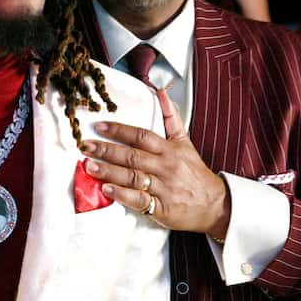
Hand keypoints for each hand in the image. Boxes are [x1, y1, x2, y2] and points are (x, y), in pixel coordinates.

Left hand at [80, 87, 231, 236]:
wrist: (215, 205)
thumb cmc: (195, 173)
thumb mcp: (185, 142)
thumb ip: (171, 118)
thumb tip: (161, 93)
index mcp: (169, 150)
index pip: (142, 136)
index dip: (120, 130)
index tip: (99, 126)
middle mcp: (165, 167)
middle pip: (133, 155)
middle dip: (107, 150)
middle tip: (85, 145)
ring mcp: (163, 187)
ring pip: (133, 177)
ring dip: (109, 171)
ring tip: (89, 166)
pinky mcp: (161, 208)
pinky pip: (139, 200)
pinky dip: (122, 195)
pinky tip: (106, 190)